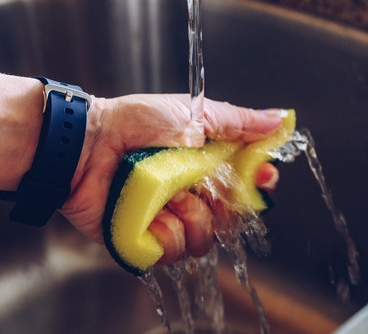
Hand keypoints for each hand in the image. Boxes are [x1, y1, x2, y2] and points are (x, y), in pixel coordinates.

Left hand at [59, 94, 283, 263]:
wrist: (87, 141)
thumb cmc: (134, 122)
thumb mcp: (194, 114)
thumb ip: (239, 122)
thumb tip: (280, 119)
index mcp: (202, 167)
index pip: (244, 188)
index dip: (257, 186)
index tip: (263, 177)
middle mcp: (187, 197)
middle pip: (229, 221)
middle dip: (223, 204)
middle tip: (203, 184)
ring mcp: (164, 220)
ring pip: (204, 241)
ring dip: (192, 216)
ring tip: (168, 194)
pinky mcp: (141, 241)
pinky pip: (171, 253)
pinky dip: (164, 232)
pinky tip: (149, 211)